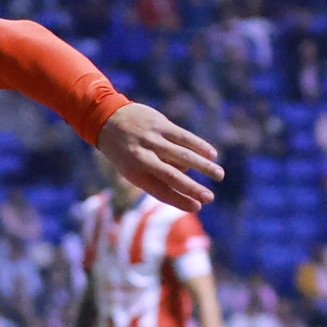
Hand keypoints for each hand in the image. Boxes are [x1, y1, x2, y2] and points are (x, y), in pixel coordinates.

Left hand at [96, 103, 224, 212]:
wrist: (107, 118)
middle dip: (192, 189)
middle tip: (210, 198)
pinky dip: (200, 146)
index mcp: (134, 173)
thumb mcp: (131, 167)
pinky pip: (184, 137)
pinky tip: (212, 155)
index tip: (197, 208)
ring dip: (203, 167)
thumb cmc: (124, 150)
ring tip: (219, 176)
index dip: (179, 200)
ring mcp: (152, 140)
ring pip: (183, 155)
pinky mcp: (160, 124)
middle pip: (172, 177)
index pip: (160, 191)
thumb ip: (155, 174)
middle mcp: (142, 157)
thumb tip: (187, 175)